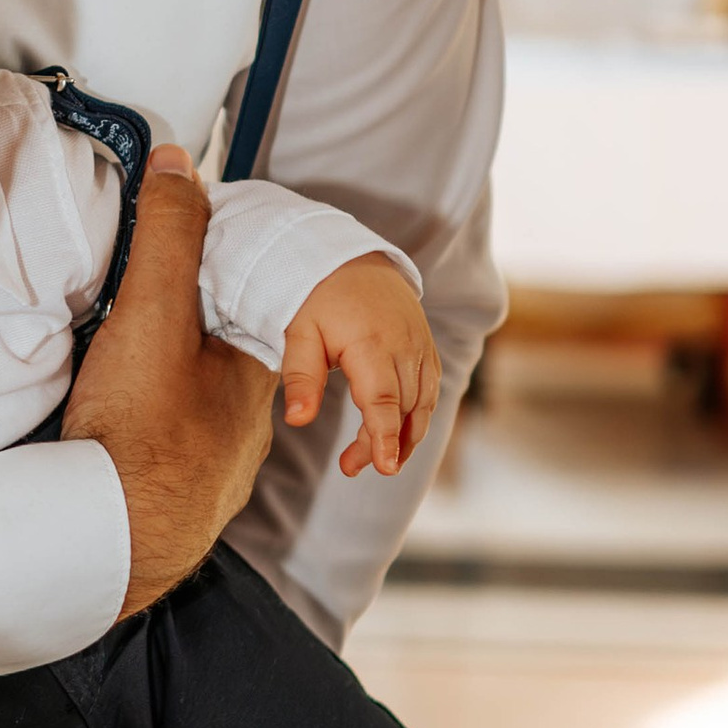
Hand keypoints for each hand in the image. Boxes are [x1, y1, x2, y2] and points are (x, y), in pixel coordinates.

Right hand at [65, 148, 273, 615]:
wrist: (113, 547)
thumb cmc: (143, 433)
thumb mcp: (153, 313)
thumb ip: (167, 235)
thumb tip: (181, 161)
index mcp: (257, 371)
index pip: (252, 301)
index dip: (213, 272)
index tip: (169, 256)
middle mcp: (247, 426)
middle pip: (220, 355)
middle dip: (182, 329)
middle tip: (127, 306)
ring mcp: (214, 473)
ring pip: (195, 408)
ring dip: (159, 385)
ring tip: (109, 365)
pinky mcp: (174, 506)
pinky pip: (164, 452)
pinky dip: (141, 432)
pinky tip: (108, 429)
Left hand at [281, 254, 441, 477]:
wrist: (351, 259)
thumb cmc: (318, 299)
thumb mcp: (298, 334)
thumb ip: (300, 378)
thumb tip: (296, 420)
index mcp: (371, 343)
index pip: (383, 399)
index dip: (385, 436)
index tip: (385, 468)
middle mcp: (404, 346)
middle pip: (401, 409)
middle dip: (382, 444)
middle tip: (350, 466)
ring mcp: (420, 346)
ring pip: (422, 403)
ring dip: (405, 437)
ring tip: (377, 460)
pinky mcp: (426, 347)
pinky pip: (430, 389)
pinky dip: (417, 415)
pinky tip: (398, 432)